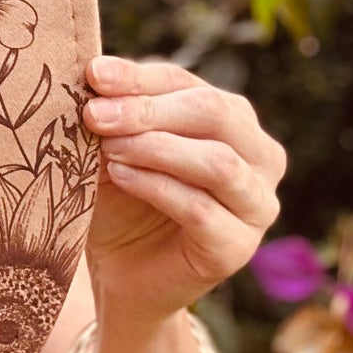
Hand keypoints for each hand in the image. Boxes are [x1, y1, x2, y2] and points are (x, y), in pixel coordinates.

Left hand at [81, 55, 286, 327]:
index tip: (92, 75)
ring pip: (218, 162)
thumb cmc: (121, 204)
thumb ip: (116, 115)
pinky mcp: (238, 248)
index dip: (140, 77)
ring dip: (156, 147)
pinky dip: (156, 187)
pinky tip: (120, 175)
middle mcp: (260, 158)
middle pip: (217, 113)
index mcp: (234, 122)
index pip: (188, 85)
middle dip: (149, 109)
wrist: (120, 277)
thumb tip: (96, 75)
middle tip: (95, 114)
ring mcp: (257, 205)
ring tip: (107, 147)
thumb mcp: (114, 150)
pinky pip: (201, 209)